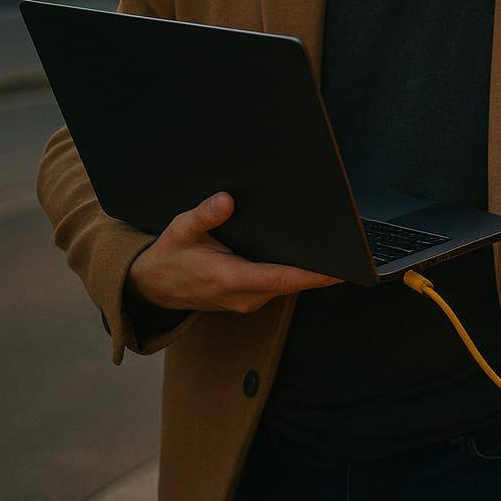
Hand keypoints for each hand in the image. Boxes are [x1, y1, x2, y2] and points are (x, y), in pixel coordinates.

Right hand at [125, 192, 340, 314]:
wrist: (152, 287)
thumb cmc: (169, 257)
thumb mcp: (180, 230)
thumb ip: (203, 216)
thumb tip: (226, 200)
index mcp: (231, 279)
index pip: (283, 278)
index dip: (314, 274)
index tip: (339, 267)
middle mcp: (245, 296)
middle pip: (294, 282)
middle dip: (320, 266)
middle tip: (348, 244)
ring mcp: (249, 300)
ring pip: (289, 285)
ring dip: (308, 270)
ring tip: (333, 245)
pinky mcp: (250, 298)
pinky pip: (280, 285)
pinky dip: (294, 273)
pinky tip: (305, 254)